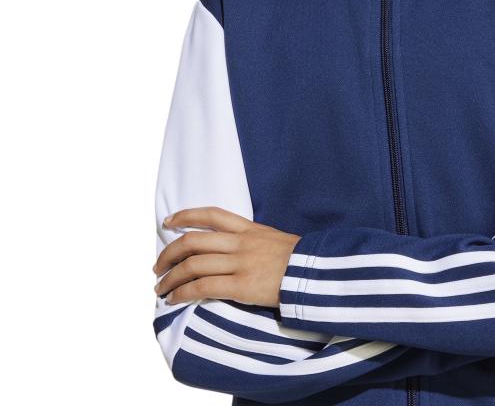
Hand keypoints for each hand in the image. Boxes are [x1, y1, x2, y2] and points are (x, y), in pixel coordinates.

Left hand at [153, 206, 301, 308]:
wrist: (315, 274)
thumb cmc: (298, 260)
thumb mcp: (274, 239)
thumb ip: (252, 240)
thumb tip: (231, 248)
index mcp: (249, 229)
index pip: (212, 215)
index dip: (186, 216)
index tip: (168, 222)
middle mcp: (241, 243)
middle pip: (193, 241)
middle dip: (169, 253)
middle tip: (158, 265)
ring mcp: (240, 264)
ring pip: (193, 265)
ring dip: (170, 278)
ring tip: (160, 288)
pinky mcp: (241, 286)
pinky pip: (203, 287)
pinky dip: (183, 293)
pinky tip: (174, 299)